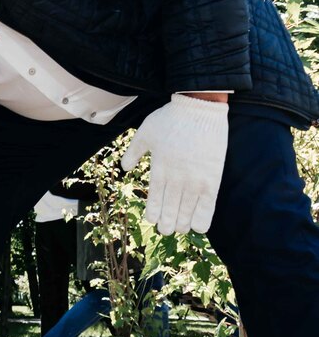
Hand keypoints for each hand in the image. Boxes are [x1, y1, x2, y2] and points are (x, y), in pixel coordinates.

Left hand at [121, 93, 228, 234]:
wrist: (199, 108)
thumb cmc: (170, 119)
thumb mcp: (145, 132)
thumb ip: (133, 152)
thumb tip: (124, 168)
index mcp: (159, 168)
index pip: (154, 200)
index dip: (153, 214)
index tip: (153, 220)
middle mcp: (176, 178)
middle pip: (170, 211)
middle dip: (167, 224)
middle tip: (166, 229)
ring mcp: (195, 180)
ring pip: (187, 212)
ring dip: (183, 224)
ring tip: (180, 228)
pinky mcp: (212, 179)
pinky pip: (208, 206)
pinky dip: (202, 220)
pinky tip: (199, 227)